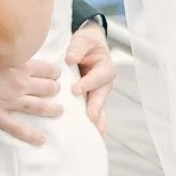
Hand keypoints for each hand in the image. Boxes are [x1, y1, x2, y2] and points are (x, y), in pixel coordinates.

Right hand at [0, 47, 62, 145]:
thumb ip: (4, 47)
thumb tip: (7, 41)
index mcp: (19, 64)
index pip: (47, 69)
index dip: (54, 72)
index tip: (56, 74)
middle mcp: (19, 83)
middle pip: (47, 88)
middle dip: (54, 89)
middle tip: (56, 90)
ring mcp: (9, 101)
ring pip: (39, 107)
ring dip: (52, 109)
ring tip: (59, 111)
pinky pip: (17, 128)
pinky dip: (30, 135)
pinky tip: (41, 140)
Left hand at [66, 21, 115, 135]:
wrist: (89, 46)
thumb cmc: (86, 43)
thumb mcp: (83, 40)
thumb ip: (77, 48)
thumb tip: (70, 59)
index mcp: (105, 67)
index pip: (97, 76)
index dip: (88, 83)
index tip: (76, 90)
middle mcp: (105, 83)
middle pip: (101, 96)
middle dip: (96, 107)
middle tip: (90, 118)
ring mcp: (99, 93)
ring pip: (100, 108)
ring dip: (98, 120)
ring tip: (96, 134)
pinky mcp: (92, 99)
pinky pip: (94, 112)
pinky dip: (94, 124)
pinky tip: (92, 135)